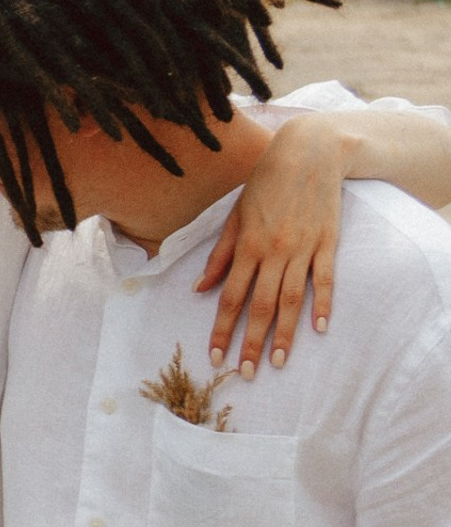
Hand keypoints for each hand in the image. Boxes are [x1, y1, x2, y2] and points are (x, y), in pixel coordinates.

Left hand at [204, 114, 343, 376]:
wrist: (309, 153)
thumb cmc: (265, 184)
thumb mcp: (234, 216)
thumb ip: (219, 255)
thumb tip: (199, 288)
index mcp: (246, 247)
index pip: (230, 298)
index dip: (222, 330)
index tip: (216, 356)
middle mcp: (273, 252)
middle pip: (260, 306)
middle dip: (250, 342)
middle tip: (245, 374)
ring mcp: (303, 249)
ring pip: (291, 299)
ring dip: (284, 333)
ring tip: (277, 362)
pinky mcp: (328, 242)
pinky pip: (325, 280)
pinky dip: (323, 304)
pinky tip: (319, 329)